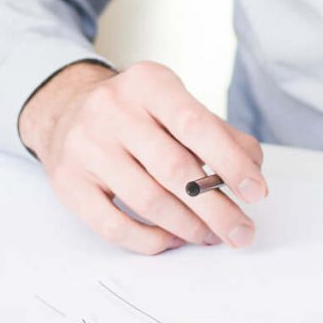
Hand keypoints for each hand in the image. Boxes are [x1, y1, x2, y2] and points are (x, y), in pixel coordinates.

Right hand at [18, 60, 267, 254]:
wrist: (66, 111)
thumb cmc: (134, 113)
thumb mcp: (174, 104)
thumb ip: (217, 133)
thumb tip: (252, 168)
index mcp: (147, 83)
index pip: (195, 125)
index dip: (231, 162)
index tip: (256, 192)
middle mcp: (112, 110)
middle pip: (174, 169)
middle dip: (216, 208)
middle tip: (241, 231)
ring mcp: (85, 147)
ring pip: (147, 201)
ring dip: (188, 227)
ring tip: (210, 235)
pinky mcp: (68, 182)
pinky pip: (114, 225)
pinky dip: (150, 240)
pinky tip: (171, 239)